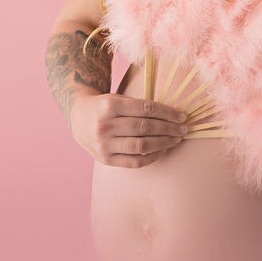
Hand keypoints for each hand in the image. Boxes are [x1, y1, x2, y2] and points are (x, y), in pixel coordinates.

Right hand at [69, 93, 188, 166]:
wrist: (78, 117)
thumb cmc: (105, 106)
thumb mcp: (118, 99)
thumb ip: (139, 106)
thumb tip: (172, 115)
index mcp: (109, 105)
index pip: (146, 109)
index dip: (167, 113)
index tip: (181, 116)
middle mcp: (105, 126)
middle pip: (145, 128)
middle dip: (168, 129)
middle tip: (183, 129)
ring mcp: (104, 145)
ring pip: (141, 146)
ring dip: (163, 143)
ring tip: (175, 140)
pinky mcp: (105, 160)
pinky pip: (134, 162)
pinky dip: (152, 157)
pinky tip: (163, 151)